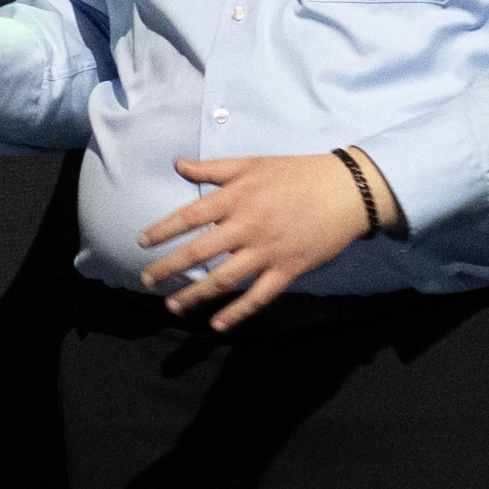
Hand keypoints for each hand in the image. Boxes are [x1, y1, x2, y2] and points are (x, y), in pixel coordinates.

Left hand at [136, 151, 370, 330]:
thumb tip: (178, 164)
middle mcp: (246, 226)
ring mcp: (266, 251)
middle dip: (168, 268)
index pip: (189, 216)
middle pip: (198, 252)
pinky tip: (217, 324)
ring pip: (223, 280)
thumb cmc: (298, 173)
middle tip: (147, 280)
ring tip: (173, 306)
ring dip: (194, 295)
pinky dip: (237, 313)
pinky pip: (258, 297)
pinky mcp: (287, 270)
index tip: (142, 243)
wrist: (346, 191)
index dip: (162, 230)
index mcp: (236, 197)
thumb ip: (213, 168)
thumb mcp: (253, 164)